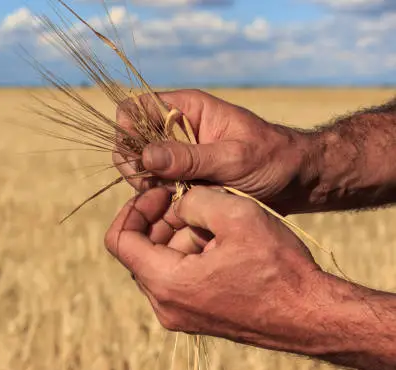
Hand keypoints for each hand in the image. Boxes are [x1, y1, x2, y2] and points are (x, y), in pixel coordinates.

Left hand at [104, 187, 364, 355]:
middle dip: (161, 219)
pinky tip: (222, 240)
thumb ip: (194, 199)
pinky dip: (191, 253)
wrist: (311, 316)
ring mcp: (181, 315)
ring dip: (179, 235)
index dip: (134, 208)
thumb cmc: (278, 268)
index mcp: (167, 283)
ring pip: (161, 262)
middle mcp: (166, 306)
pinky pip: (179, 278)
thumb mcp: (236, 215)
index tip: (161, 192)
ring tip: (215, 219)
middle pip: (141, 250)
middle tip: (190, 199)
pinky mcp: (197, 316)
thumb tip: (178, 203)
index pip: (120, 240)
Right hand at [114, 89, 318, 214]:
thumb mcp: (234, 158)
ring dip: (146, 185)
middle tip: (151, 188)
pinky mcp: (182, 178)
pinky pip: (156, 186)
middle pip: (131, 140)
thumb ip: (190, 157)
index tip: (140, 162)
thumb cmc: (273, 159)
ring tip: (169, 198)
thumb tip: (146, 155)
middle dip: (134, 165)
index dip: (129, 132)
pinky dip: (159, 198)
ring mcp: (177, 155)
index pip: (137, 109)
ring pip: (140, 166)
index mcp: (187, 109)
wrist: (296, 181)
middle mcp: (176, 129)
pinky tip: (176, 206)